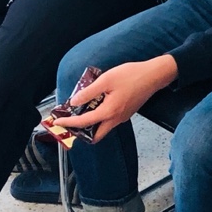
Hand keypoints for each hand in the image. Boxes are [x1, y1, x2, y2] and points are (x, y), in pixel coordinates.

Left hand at [52, 57, 177, 142]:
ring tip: (80, 111)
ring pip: (102, 128)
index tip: (57, 120)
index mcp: (109, 112)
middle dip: (80, 132)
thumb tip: (74, 101)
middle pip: (95, 135)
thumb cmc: (132, 75)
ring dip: (90, 124)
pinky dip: (99, 117)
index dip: (68, 122)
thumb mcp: (106, 79)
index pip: (84, 122)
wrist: (154, 75)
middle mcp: (116, 119)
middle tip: (70, 122)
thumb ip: (89, 92)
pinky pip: (109, 120)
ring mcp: (122, 117)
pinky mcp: (126, 113)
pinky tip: (96, 103)